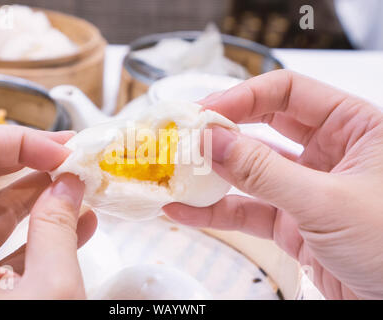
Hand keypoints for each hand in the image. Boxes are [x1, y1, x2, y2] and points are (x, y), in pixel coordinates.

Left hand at [0, 125, 96, 298]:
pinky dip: (31, 235)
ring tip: (80, 193)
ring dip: (37, 199)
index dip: (23, 142)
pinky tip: (72, 229)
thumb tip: (68, 184)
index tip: (65, 155)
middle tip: (72, 161)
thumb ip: (57, 230)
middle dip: (31, 163)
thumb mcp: (50, 292)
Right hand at [164, 70, 382, 299]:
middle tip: (186, 135)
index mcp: (353, 126)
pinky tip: (186, 211)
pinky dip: (217, 212)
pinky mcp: (292, 222)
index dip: (243, 97)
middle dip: (223, 132)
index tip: (204, 112)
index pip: (288, 93)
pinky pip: (249, 211)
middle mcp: (329, 151)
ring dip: (214, 174)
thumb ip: (264, 172)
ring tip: (178, 172)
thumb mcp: (326, 202)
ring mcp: (307, 187)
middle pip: (264, 126)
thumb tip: (213, 142)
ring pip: (252, 171)